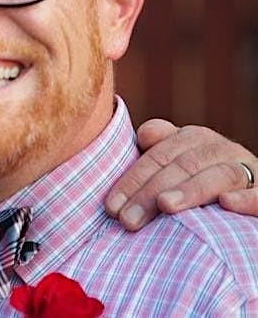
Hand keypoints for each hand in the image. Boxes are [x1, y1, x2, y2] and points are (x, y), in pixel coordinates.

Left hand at [105, 119, 256, 230]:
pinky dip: (246, 198)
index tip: (111, 207)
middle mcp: (221, 149)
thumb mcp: (178, 162)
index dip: (132, 180)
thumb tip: (144, 134)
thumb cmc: (200, 178)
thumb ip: (159, 151)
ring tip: (166, 205)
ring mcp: (246, 169)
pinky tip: (227, 204)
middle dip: (151, 193)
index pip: (158, 156)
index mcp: (194, 139)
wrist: (249, 189)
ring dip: (191, 190)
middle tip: (128, 220)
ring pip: (218, 176)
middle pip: (182, 166)